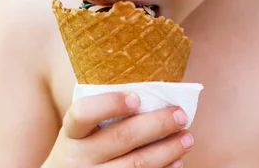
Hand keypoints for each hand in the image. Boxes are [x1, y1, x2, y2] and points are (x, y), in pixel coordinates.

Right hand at [42, 92, 193, 167]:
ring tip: (187, 138)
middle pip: (120, 138)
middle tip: (180, 115)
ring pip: (136, 165)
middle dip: (156, 124)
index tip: (137, 97)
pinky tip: (177, 161)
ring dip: (167, 150)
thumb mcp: (82, 132)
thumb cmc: (83, 146)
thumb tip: (155, 97)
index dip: (110, 104)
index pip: (83, 114)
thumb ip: (105, 115)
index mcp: (71, 133)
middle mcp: (78, 158)